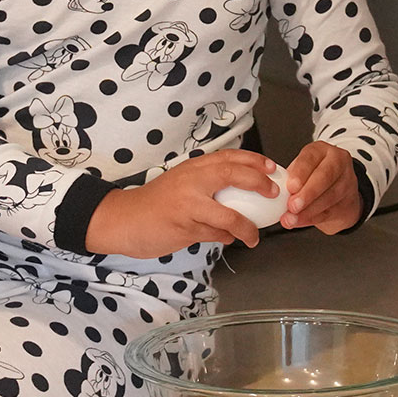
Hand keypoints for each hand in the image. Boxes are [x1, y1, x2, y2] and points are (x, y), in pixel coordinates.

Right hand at [84, 150, 283, 257]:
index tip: (272, 167)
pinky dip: (226, 238)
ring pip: (229, 216)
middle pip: (232, 175)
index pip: (228, 156)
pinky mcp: (185, 228)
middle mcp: (191, 181)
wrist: (123, 220)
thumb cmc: (154, 204)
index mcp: (192, 167)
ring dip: (247, 228)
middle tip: (274, 193)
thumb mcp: (181, 183)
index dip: (254, 160)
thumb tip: (238, 194)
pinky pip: (216, 235)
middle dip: (259, 183)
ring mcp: (188, 205)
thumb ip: (207, 184)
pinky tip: (227, 240)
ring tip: (254, 236)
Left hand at [281, 141, 363, 234]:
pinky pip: (329, 212)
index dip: (300, 173)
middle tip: (292, 205)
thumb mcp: (302, 170)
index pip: (311, 158)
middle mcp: (338, 162)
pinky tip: (299, 222)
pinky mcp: (349, 202)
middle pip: (324, 177)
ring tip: (291, 218)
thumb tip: (276, 191)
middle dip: (307, 193)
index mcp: (322, 150)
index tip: (290, 187)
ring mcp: (347, 182)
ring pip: (328, 197)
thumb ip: (290, 178)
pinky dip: (311, 219)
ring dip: (307, 211)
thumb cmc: (313, 176)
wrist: (338, 192)